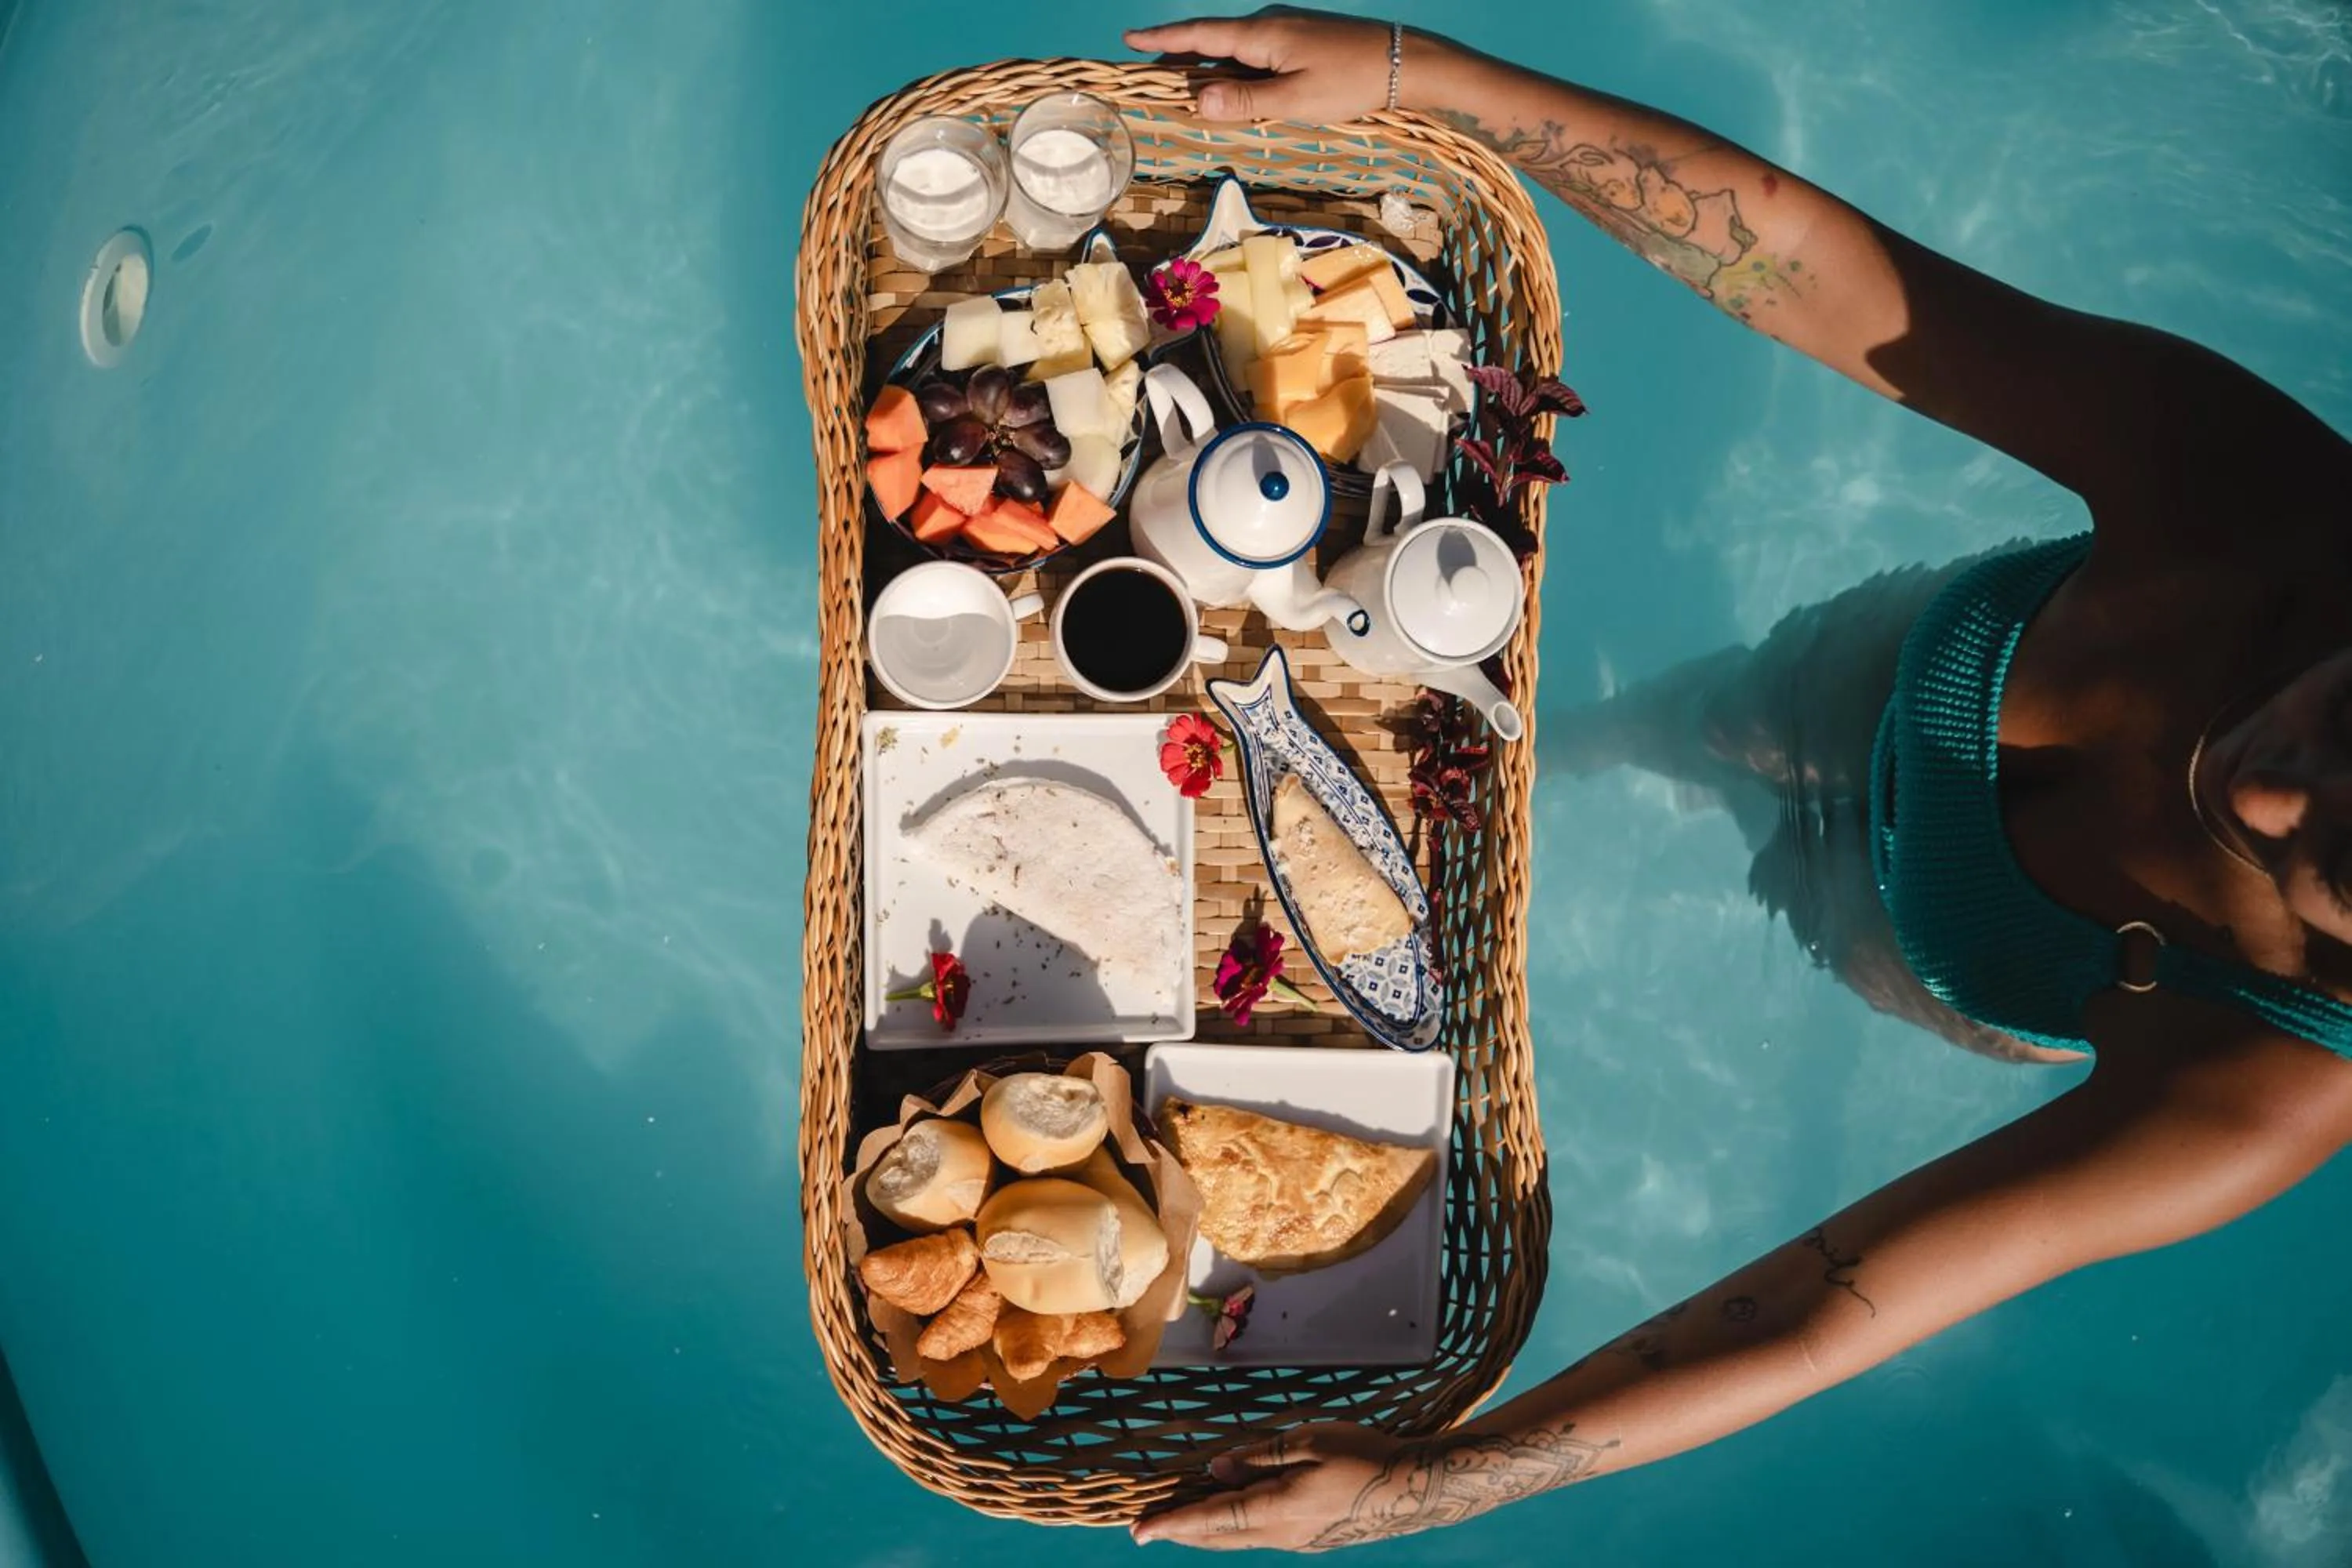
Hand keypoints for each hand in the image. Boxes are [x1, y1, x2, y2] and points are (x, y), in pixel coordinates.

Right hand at [1124, 11, 1409, 123]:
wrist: (1405, 62)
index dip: (1162, 38)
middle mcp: (1268, 23)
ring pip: (1232, 46)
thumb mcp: (1296, 101)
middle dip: (1176, 55)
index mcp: (1261, 34)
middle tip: (1146, 71)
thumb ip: (1245, 102)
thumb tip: (1195, 101)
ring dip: (1205, 64)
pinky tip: (1230, 83)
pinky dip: (1232, 66)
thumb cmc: (1352, 82)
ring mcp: (1285, 28)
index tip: (1129, 38)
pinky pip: (1253, 51)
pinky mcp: (1301, 38)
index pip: (1198, 34)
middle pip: (1210, 39)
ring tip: (1180, 82)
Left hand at [1130, 1423, 1430, 1551]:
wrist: (1413, 1488)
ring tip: (1179, 1518)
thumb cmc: (1362, 1454)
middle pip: (1219, 1537)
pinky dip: (1234, 1527)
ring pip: (1239, 1539)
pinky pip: (1260, 1536)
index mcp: (1276, 1509)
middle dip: (1181, 1530)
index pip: (1211, 1519)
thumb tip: (1216, 1470)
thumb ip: (1259, 1457)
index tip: (1139, 1531)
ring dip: (1207, 1529)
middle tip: (1147, 1526)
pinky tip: (1230, 1514)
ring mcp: (1297, 1542)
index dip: (1172, 1523)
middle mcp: (1281, 1535)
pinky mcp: (1311, 1540)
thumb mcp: (1307, 1441)